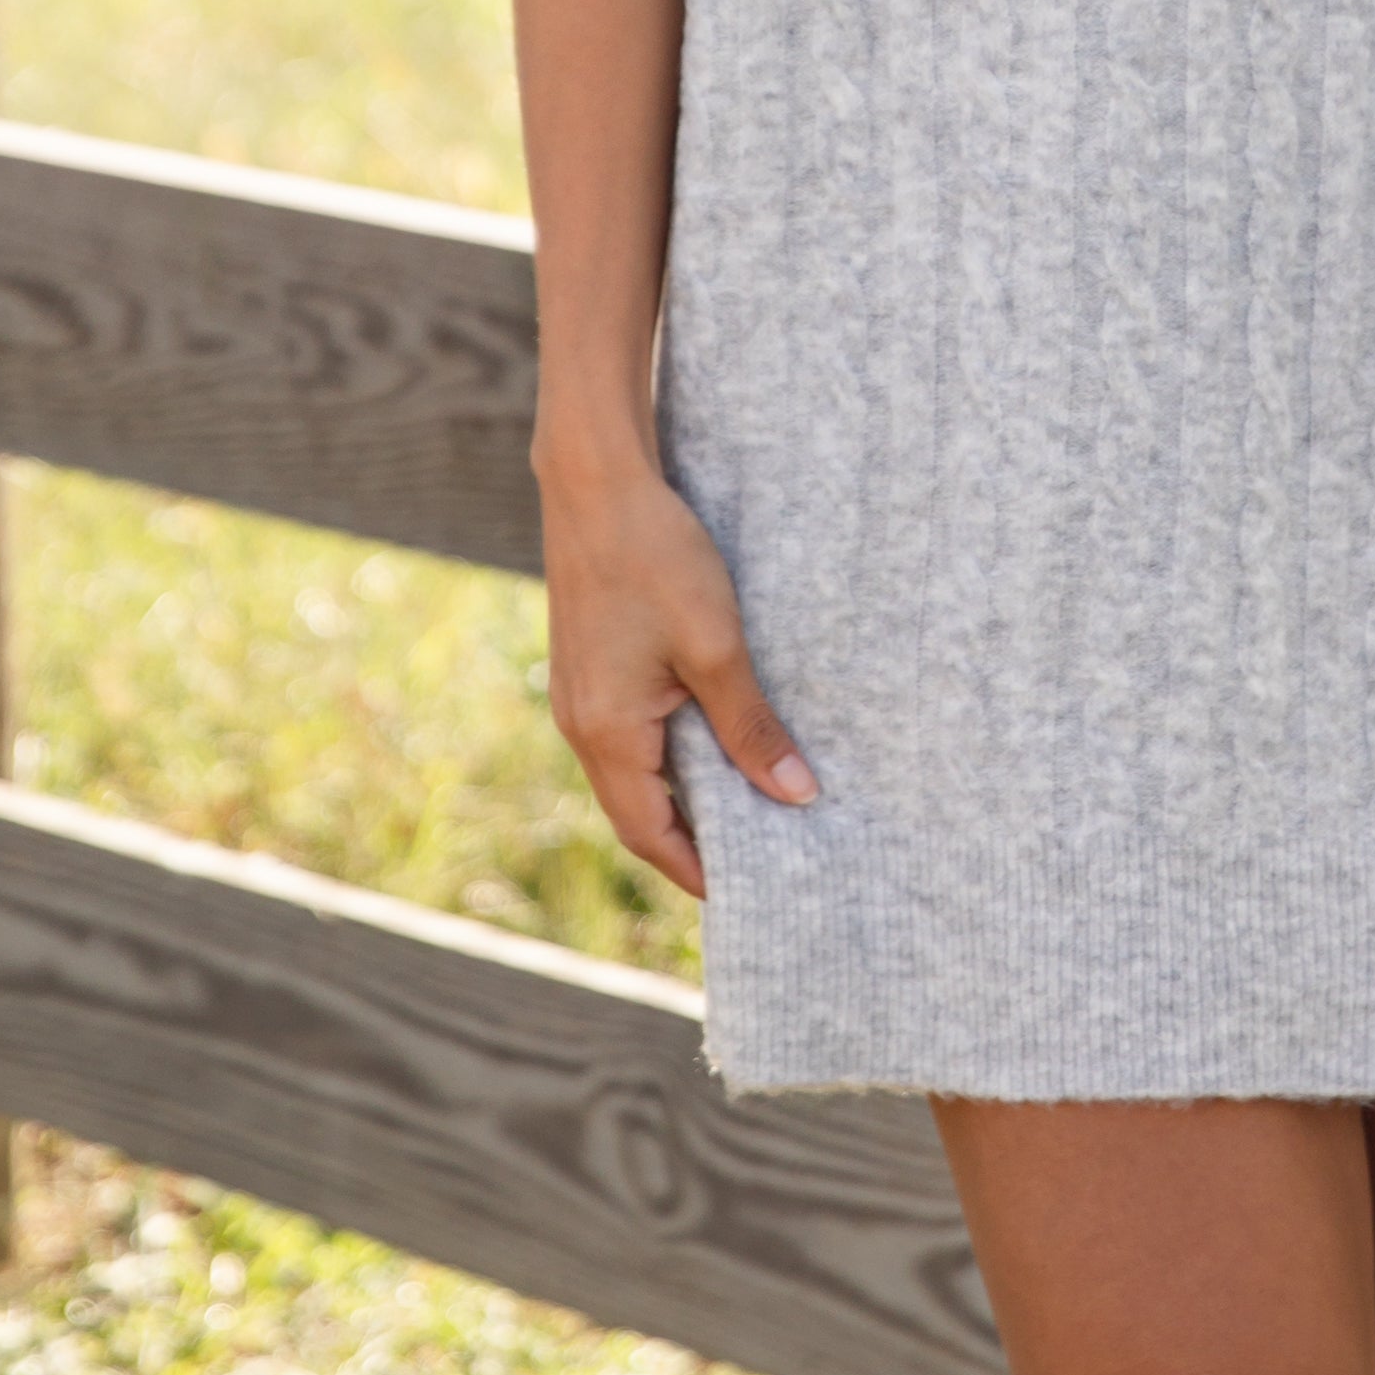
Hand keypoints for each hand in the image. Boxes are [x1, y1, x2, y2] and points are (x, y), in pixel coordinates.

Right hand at [536, 433, 816, 895]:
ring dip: (683, 795)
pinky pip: (627, 735)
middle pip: (638, 811)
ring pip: (633, 772)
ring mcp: (579, 695)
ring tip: (748, 804)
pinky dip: (669, 754)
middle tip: (761, 856)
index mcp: (605, 732)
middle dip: (694, 841)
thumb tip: (795, 796)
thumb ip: (752, 726)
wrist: (597, 481)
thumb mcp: (716, 646)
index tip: (750, 893)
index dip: (698, 869)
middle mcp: (580, 724)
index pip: (651, 833)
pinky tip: (713, 738)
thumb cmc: (656, 556)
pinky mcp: (588, 667)